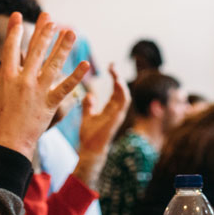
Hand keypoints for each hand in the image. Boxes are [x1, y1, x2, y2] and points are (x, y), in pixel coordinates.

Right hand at [0, 13, 86, 157]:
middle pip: (35, 51)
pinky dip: (76, 77)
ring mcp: (39, 92)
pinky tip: (85, 64)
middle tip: (50, 18)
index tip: (18, 15)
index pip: (11, 48)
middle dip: (43, 32)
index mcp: (7, 78)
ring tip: (71, 32)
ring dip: (63, 47)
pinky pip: (66, 88)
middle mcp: (24, 81)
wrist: (7, 146)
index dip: (15, 30)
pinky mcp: (51, 104)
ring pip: (53, 64)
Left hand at [70, 72, 130, 189]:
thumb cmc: (89, 135)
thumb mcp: (88, 116)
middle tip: (113, 64)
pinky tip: (117, 83)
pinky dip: (122, 93)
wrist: (89, 150)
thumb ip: (89, 106)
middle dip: (119, 76)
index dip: (115, 77)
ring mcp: (118, 115)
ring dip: (121, 83)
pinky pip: (123, 104)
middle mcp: (116, 111)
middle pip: (122, 90)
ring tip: (115, 72)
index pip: (116, 90)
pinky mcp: (116, 119)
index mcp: (111, 109)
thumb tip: (89, 95)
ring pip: (125, 96)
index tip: (111, 66)